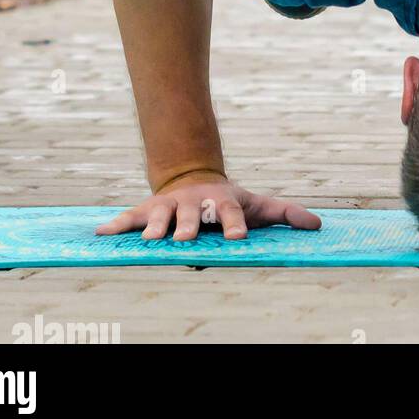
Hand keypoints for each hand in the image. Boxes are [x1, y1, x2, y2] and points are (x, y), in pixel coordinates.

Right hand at [96, 172, 321, 241]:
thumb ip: (286, 213)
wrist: (195, 178)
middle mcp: (195, 203)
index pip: (232, 214)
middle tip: (185, 239)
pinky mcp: (147, 210)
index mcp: (223, 203)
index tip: (238, 238)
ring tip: (149, 239)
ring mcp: (170, 206)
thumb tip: (318, 225)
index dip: (235, 224)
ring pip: (161, 215)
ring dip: (155, 227)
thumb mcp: (257, 205)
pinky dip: (115, 225)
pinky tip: (99, 234)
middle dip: (190, 225)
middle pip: (193, 215)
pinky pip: (129, 217)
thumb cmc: (229, 202)